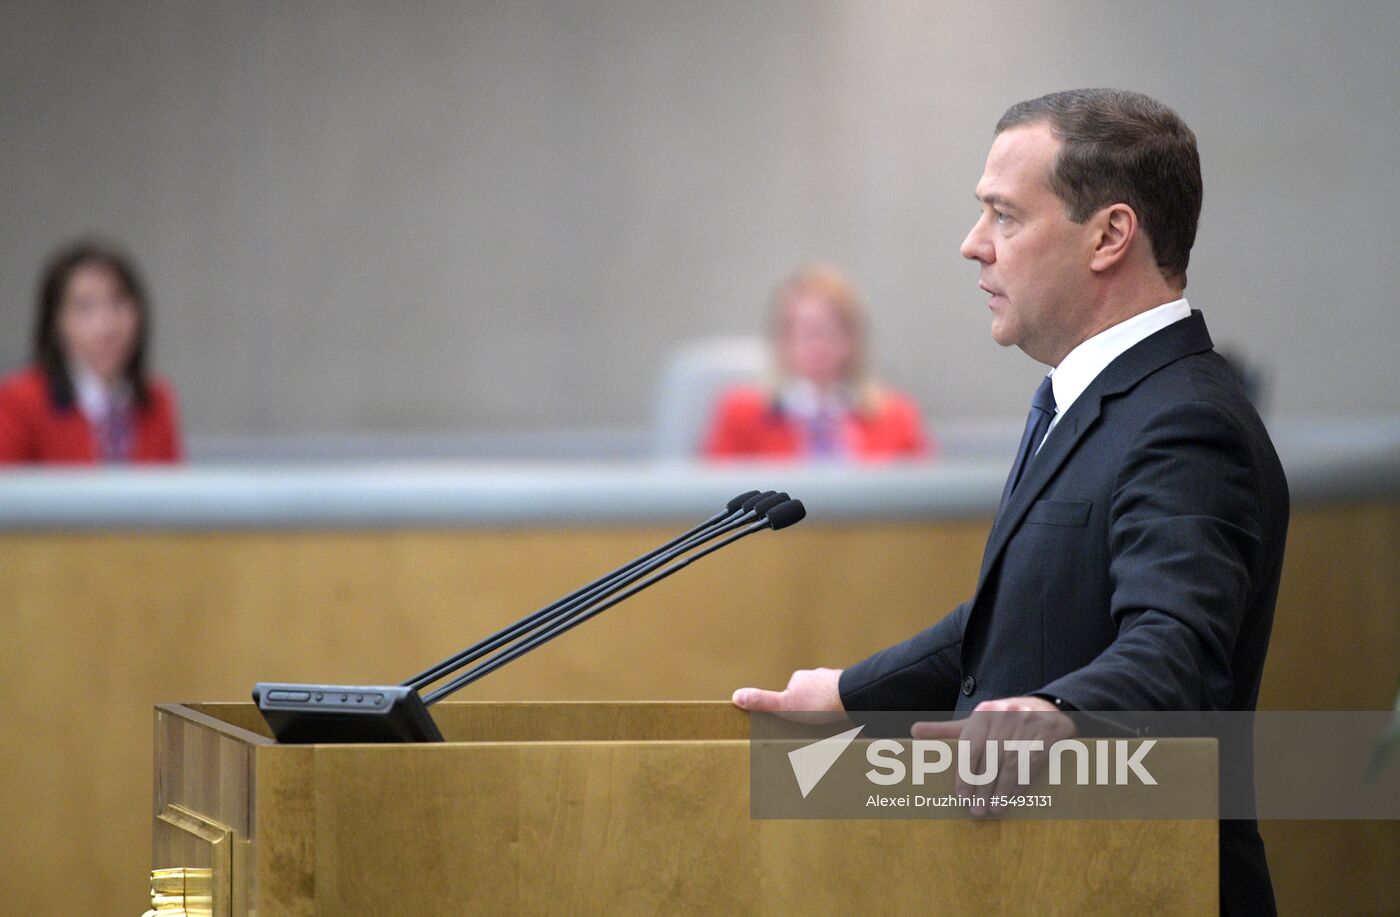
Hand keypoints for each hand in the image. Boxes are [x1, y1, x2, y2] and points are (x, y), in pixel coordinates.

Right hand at [732, 668, 845, 719]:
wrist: (851, 698)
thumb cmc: (819, 702)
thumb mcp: (786, 705)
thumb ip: (763, 702)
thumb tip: (737, 696)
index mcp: (799, 678)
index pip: (789, 691)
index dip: (790, 705)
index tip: (793, 717)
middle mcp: (816, 675)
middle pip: (808, 692)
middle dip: (809, 706)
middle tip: (812, 721)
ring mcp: (834, 681)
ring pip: (826, 695)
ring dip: (826, 706)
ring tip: (828, 720)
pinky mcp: (849, 688)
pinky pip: (841, 698)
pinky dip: (840, 706)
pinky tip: (842, 716)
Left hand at [911, 696, 1075, 815]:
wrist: (1048, 707)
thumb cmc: (1002, 720)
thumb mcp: (975, 721)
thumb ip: (946, 730)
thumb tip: (913, 732)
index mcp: (983, 714)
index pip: (970, 746)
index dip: (965, 773)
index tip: (961, 796)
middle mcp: (1004, 716)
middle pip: (990, 758)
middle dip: (982, 787)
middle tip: (976, 810)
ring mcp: (1026, 724)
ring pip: (1011, 763)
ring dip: (1001, 790)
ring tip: (993, 810)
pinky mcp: (1046, 734)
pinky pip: (1031, 763)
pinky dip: (1020, 784)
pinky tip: (1012, 798)